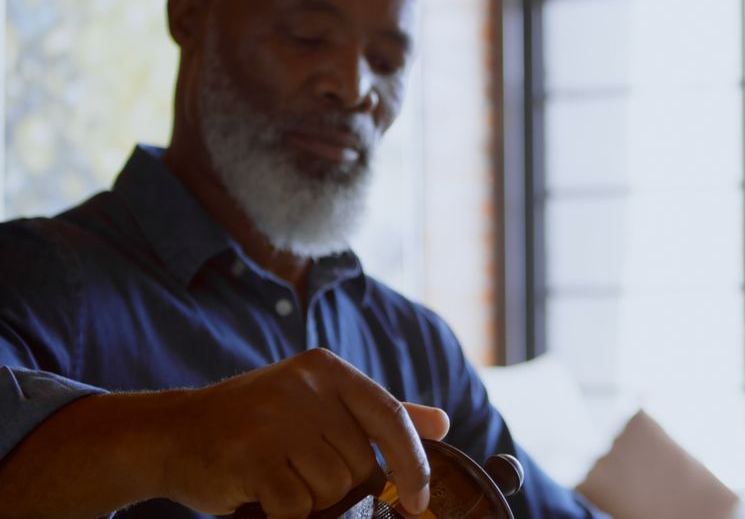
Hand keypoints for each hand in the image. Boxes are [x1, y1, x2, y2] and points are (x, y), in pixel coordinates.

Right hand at [157, 348, 449, 518]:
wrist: (173, 433)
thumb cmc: (255, 424)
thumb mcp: (318, 403)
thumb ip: (377, 415)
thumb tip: (441, 423)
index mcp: (328, 370)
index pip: (390, 416)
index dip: (413, 462)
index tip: (419, 500)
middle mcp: (305, 386)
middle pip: (358, 464)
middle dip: (336, 483)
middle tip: (296, 469)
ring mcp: (276, 418)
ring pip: (331, 488)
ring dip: (307, 497)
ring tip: (276, 474)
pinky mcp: (252, 454)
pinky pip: (296, 505)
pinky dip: (282, 510)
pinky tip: (259, 488)